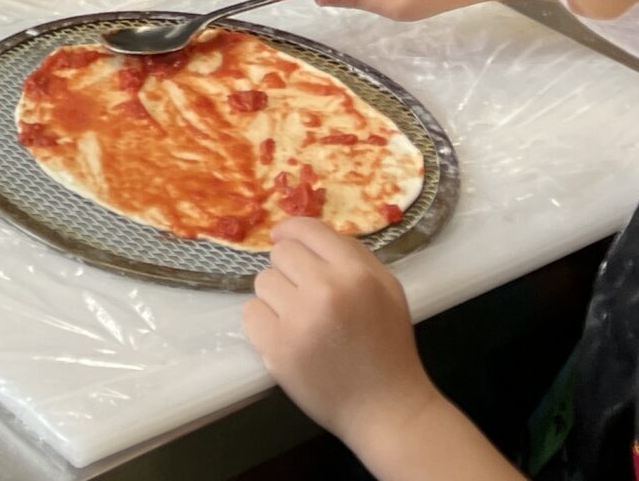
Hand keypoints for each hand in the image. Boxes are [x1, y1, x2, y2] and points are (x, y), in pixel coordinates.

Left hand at [242, 220, 439, 452]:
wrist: (386, 408)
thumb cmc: (387, 346)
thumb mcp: (387, 289)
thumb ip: (351, 254)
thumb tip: (302, 232)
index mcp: (356, 274)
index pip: (306, 229)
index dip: (291, 231)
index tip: (285, 239)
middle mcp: (326, 291)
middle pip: (281, 254)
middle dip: (290, 271)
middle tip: (308, 296)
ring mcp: (298, 320)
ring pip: (262, 281)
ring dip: (277, 298)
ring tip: (303, 321)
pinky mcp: (277, 348)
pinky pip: (250, 312)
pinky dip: (264, 323)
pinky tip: (289, 337)